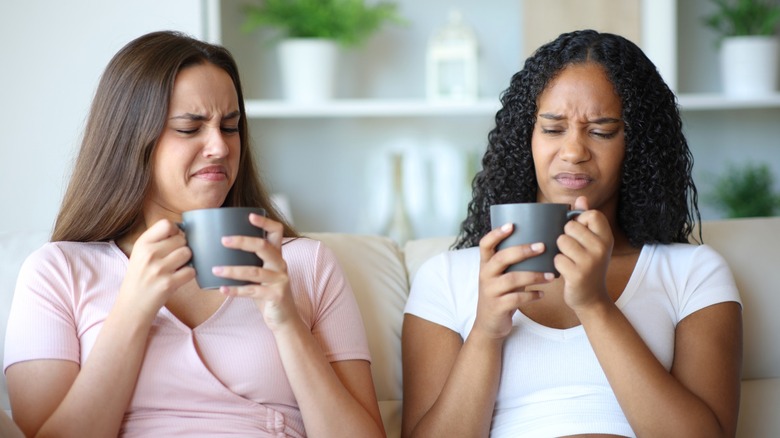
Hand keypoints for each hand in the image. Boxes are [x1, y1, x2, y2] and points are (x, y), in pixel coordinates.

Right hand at [118, 219, 194, 319]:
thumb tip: (183, 229)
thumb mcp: (140, 254)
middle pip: (181, 239)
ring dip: (187, 260)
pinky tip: (179, 277)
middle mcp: (149, 254)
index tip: (173, 239)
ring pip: (187, 253)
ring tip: (177, 267)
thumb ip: (157, 240)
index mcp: (142, 244)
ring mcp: (159, 269)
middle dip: (182, 247)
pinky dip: (189, 274)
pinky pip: (191, 271)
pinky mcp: (169, 283)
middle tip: (174, 258)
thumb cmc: (140, 277)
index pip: (166, 224)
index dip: (175, 230)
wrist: (132, 305)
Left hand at [211, 213, 297, 330]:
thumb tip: (219, 250)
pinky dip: (236, 290)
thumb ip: (250, 262)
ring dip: (233, 271)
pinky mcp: (276, 296)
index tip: (249, 215)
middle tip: (223, 240)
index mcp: (277, 256)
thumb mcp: (262, 274)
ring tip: (215, 270)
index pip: (277, 231)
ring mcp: (280, 280)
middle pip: (264, 247)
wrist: (284, 319)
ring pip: (255, 271)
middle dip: (243, 242)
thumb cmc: (268, 293)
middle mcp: (281, 265)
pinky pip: (253, 291)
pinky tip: (222, 290)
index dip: (265, 222)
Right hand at [473, 223, 553, 339]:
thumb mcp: (500, 276)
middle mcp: (485, 275)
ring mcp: (490, 291)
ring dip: (534, 276)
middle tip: (542, 246)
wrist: (489, 324)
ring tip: (551, 276)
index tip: (512, 225)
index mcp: (485, 264)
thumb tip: (539, 243)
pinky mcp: (497, 306)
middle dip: (523, 251)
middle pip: (501, 258)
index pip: (485, 244)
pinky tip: (542, 294)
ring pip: (512, 279)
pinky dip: (532, 295)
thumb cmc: (501, 294)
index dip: (496, 233)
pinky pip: (517, 298)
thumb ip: (512, 263)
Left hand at [554, 196, 613, 310]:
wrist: (591, 298)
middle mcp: (602, 248)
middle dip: (566, 237)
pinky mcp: (578, 275)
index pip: (590, 214)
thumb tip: (581, 198)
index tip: (580, 234)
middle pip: (571, 226)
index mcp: (607, 237)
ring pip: (561, 241)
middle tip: (573, 251)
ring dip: (560, 251)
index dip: (579, 221)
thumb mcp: (592, 242)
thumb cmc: (587, 265)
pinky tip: (565, 272)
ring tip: (569, 260)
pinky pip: (557, 258)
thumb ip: (586, 219)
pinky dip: (557, 265)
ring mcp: (591, 261)